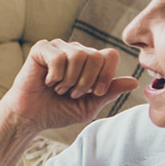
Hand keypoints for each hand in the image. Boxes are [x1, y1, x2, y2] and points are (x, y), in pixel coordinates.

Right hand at [0, 39, 139, 137]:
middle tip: (72, 93)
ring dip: (70, 80)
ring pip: (79, 55)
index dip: (106, 75)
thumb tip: (134, 82)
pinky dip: (56, 75)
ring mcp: (58, 47)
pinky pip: (59, 57)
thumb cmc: (57, 112)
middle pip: (96, 55)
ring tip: (59, 89)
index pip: (109, 55)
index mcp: (89, 61)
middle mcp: (75, 51)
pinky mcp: (41, 49)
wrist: (30, 118)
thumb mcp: (89, 106)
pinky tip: (48, 82)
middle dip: (87, 81)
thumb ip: (110, 92)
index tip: (95, 93)